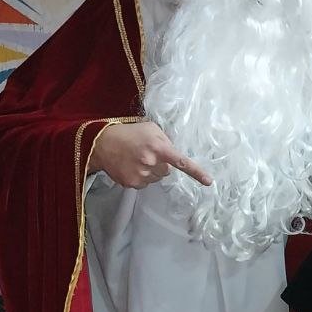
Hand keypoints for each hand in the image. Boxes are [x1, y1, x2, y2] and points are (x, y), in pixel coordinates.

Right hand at [89, 119, 211, 189]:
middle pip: (167, 171)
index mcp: (159, 147)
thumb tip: (174, 155)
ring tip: (136, 158)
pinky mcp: (132, 184)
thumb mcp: (151, 128)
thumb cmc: (129, 132)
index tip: (209, 182)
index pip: (181, 161)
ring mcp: (141, 175)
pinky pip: (144, 183)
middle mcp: (151, 163)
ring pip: (156, 178)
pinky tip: (130, 166)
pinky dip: (140, 176)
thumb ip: (166, 140)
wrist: (102, 144)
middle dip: (161, 163)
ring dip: (151, 170)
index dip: (196, 172)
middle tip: (146, 153)